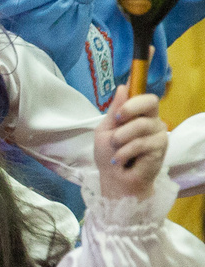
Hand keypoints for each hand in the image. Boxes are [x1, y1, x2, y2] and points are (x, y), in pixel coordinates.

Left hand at [95, 87, 168, 201]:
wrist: (114, 179)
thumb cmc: (108, 155)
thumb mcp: (106, 130)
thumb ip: (115, 110)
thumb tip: (123, 86)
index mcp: (138, 115)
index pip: (144, 96)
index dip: (134, 96)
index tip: (118, 109)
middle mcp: (152, 121)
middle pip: (151, 101)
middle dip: (130, 109)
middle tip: (117, 122)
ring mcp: (159, 133)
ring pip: (141, 125)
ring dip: (121, 138)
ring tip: (115, 149)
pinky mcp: (161, 147)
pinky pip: (142, 143)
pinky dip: (125, 152)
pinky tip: (120, 160)